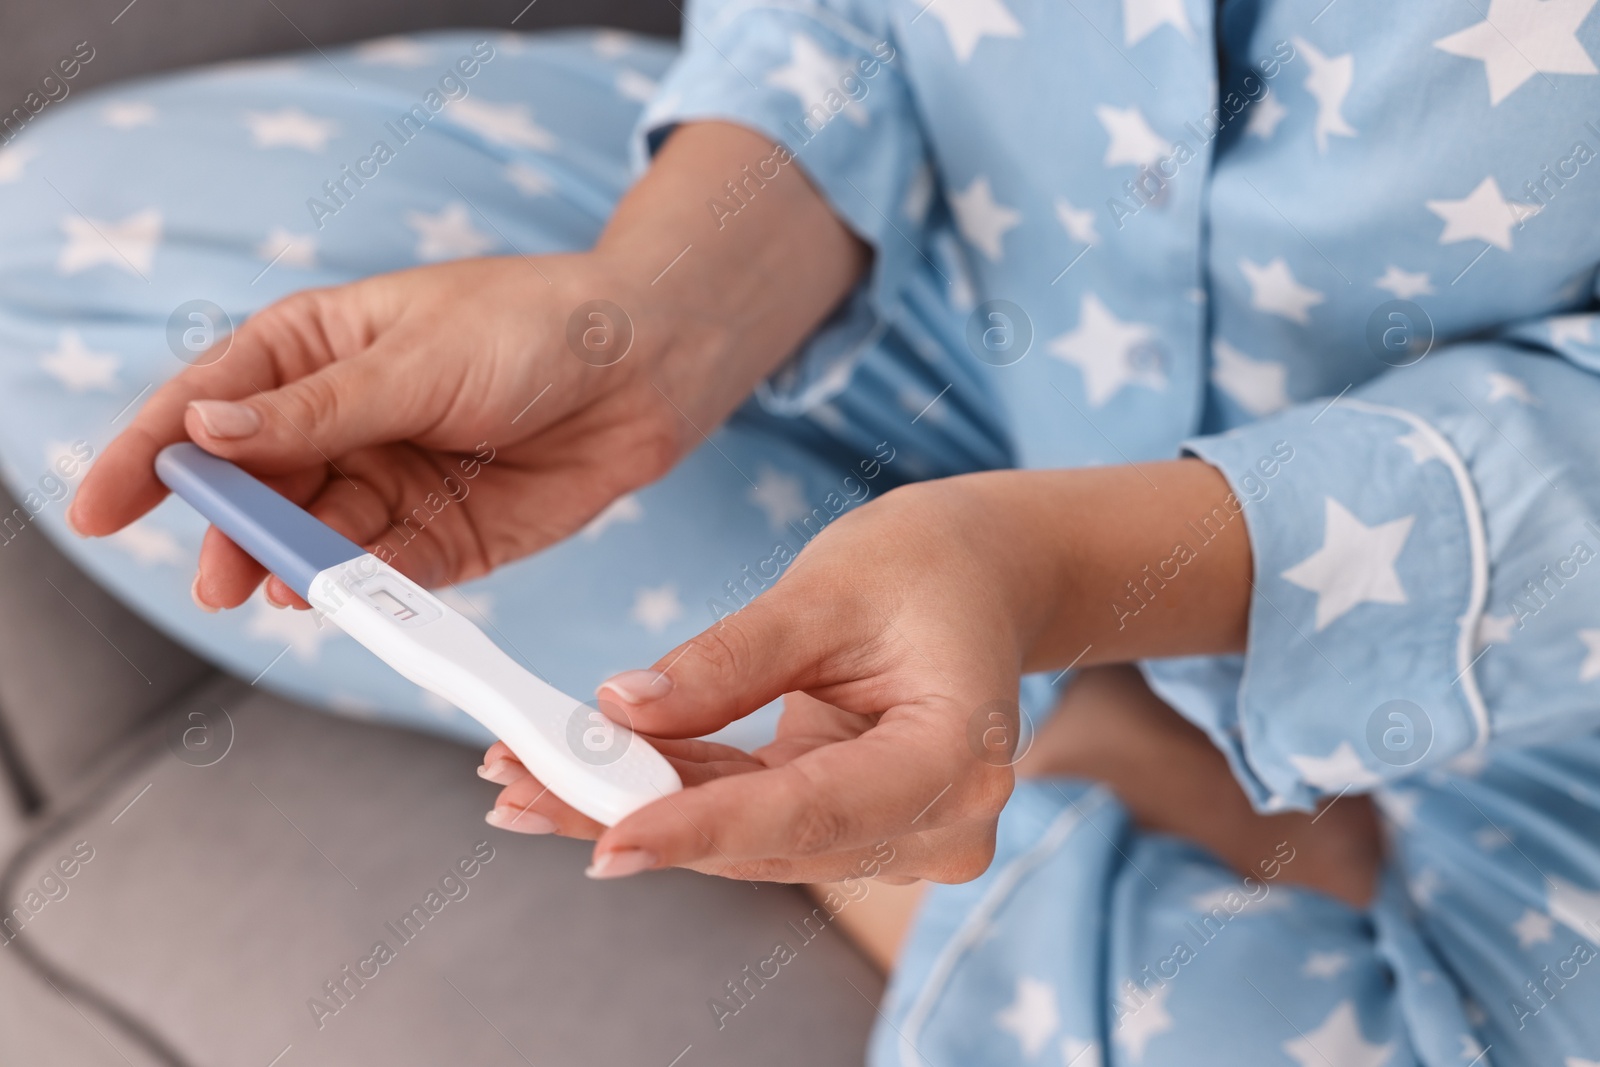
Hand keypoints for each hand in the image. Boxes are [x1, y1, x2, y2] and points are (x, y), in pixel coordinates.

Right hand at [67, 122, 866, 607]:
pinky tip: (341, 600)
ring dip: (291, 568)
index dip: (148, 454)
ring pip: (312, 538)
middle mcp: (340, 421)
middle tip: (217, 576)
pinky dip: (358, 591)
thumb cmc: (534, 328)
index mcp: (315, 348)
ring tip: (278, 591)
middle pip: (254, 487)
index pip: (208, 403)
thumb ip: (317, 412)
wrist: (647, 369)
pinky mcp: (440, 536)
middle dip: (229, 531)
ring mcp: (387, 480)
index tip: (98, 509)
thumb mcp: (417, 358)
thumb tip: (206, 434)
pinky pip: (381, 572)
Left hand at [481, 477, 1027, 882]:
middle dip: (634, 814)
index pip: (812, 807)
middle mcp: (936, 823)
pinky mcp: (854, 823)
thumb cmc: (929, 565)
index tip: (606, 839)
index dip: (703, 828)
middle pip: (763, 837)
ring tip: (525, 776)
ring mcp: (898, 835)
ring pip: (745, 837)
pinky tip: (584, 776)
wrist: (985, 575)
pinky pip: (751, 816)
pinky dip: (671, 795)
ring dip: (636, 808)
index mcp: (956, 759)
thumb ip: (729, 661)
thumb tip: (623, 709)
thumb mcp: (827, 590)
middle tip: (519, 787)